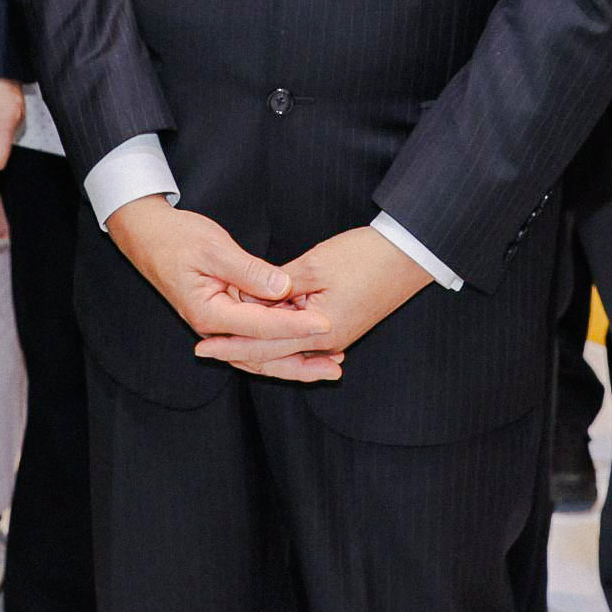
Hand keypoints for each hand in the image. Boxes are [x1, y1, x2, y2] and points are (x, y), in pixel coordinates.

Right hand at [109, 197, 323, 357]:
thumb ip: (249, 271)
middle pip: (262, 356)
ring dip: (293, 362)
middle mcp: (213, 329)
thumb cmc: (177, 238)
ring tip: (329, 367)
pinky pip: (255, 341)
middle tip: (336, 368)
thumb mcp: (214, 248)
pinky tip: (305, 347)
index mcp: (208, 313)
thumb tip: (283, 287)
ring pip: (259, 355)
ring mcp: (218, 327)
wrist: (149, 237)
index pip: (261, 327)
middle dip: (301, 363)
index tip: (327, 324)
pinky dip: (279, 347)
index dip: (296, 326)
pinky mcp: (224, 319)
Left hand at [202, 228, 430, 384]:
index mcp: (320, 331)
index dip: (231, 344)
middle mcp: (328, 342)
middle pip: (274, 355)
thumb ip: (278, 284)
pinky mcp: (342, 326)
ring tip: (227, 342)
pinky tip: (263, 329)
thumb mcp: (314, 265)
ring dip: (259, 345)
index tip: (202, 345)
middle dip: (239, 351)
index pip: (264, 345)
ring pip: (288, 349)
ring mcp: (337, 337)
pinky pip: (303, 340)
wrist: (409, 255)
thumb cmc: (365, 256)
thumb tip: (250, 297)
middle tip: (205, 350)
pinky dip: (280, 337)